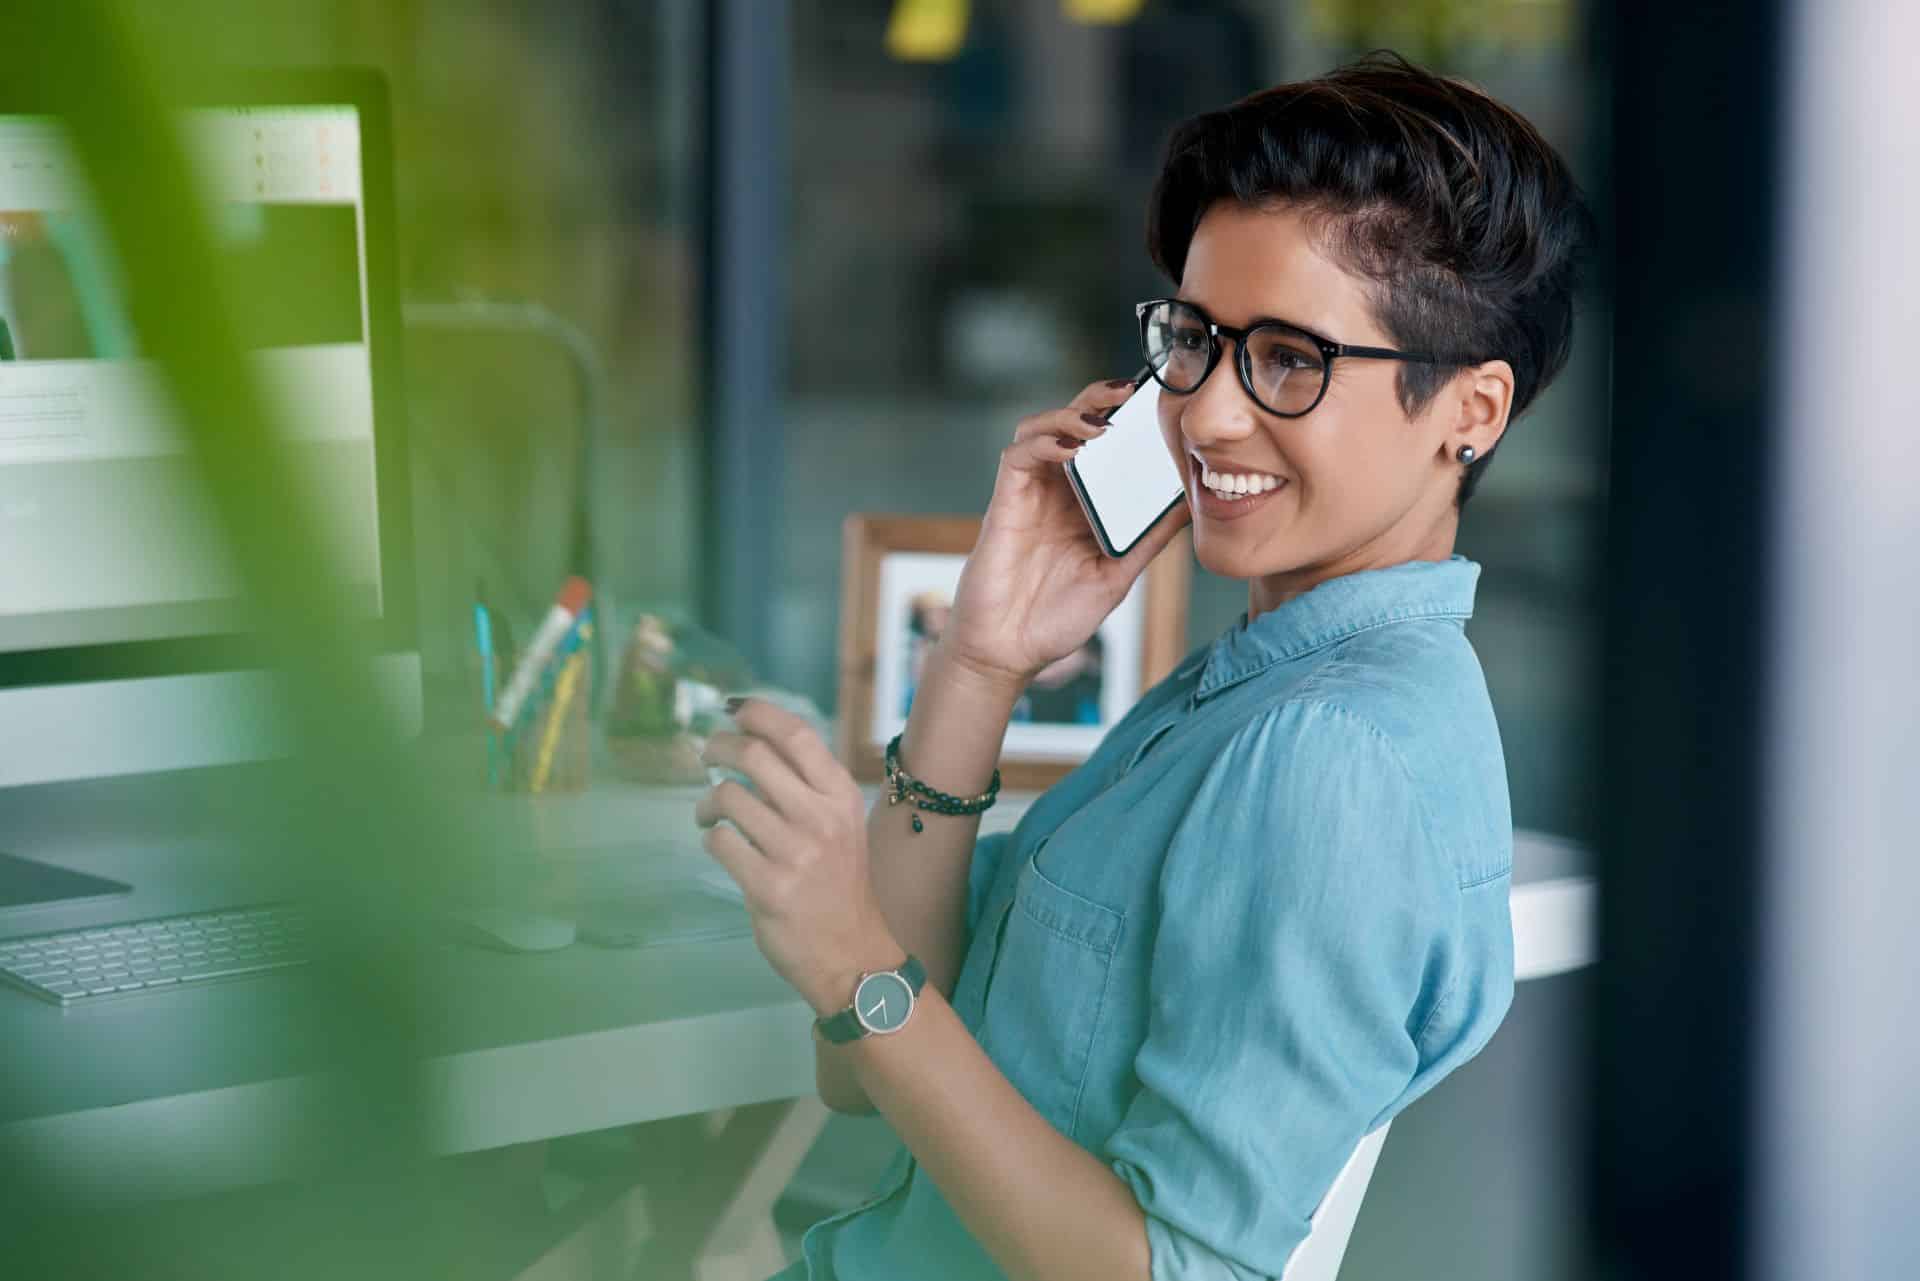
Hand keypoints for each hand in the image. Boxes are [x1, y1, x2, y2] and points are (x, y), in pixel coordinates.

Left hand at [692, 697, 901, 1017]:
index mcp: (840, 795)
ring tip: (708, 814)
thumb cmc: (840, 883)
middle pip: (753, 755)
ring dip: (706, 801)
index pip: (796, 734)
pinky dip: (711, 838)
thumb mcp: (840, 824)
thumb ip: (805, 787)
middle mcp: (820, 817)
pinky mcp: (768, 886)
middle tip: (705, 755)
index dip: (758, 712)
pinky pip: (720, 842)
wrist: (852, 952)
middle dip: (717, 747)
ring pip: (728, 797)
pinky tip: (720, 846)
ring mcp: (794, 853)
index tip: (731, 709)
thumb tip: (754, 743)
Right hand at [943, 378, 1191, 690]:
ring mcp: (1028, 495)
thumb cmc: (1056, 619)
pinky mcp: (1004, 504)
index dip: (1124, 417)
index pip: (1103, 445)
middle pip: (1071, 423)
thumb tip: (1190, 506)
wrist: (1008, 652)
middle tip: (1130, 389)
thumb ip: (1148, 539)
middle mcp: (1054, 492)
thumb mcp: (1117, 575)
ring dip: (1069, 414)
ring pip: (1040, 428)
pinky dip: (1043, 443)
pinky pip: (1017, 456)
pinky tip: (1070, 448)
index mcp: (1083, 504)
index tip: (1156, 402)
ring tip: (1100, 420)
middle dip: (1098, 398)